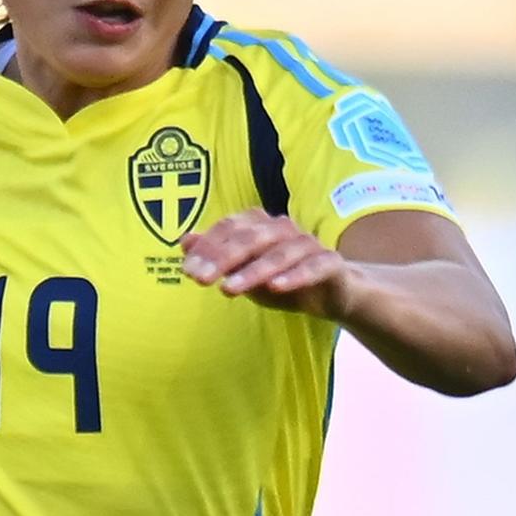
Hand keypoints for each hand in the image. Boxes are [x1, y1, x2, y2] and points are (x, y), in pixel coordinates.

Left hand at [181, 210, 346, 315]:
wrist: (331, 291)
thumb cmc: (282, 277)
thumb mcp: (244, 270)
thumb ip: (217, 256)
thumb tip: (185, 241)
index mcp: (260, 224)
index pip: (229, 228)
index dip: (207, 247)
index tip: (188, 270)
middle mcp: (283, 228)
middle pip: (250, 237)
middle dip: (222, 258)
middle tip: (200, 279)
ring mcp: (307, 243)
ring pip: (278, 253)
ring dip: (252, 271)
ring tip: (229, 290)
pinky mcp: (329, 262)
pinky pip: (312, 267)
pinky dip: (295, 276)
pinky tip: (276, 288)